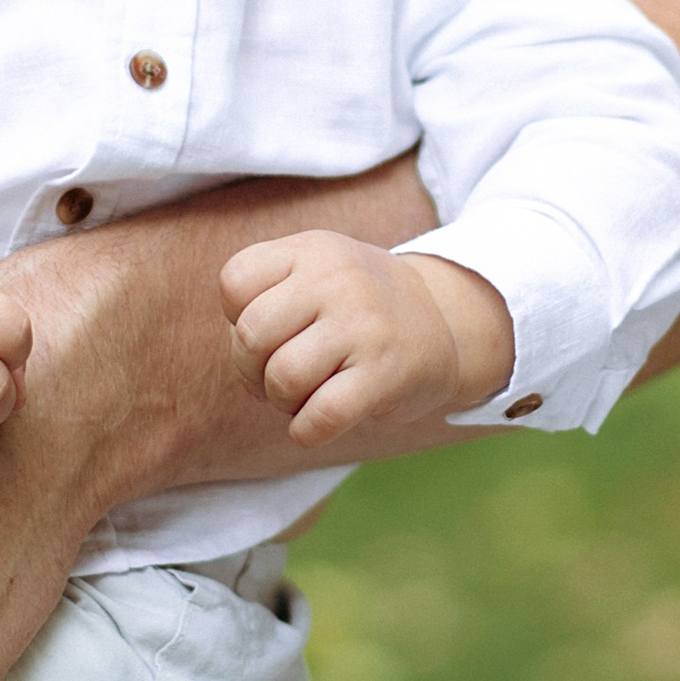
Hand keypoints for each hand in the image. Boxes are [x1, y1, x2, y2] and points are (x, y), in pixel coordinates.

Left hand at [220, 235, 514, 446]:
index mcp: (314, 249)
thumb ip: (265, 294)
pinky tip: (316, 422)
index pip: (234, 281)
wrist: (445, 322)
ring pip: (281, 379)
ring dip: (282, 401)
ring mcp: (365, 326)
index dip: (236, 317)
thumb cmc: (356, 307)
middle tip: (277, 375)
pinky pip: (320, 417)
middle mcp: (339, 279)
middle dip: (250, 369)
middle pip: (250, 335)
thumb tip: (241, 351)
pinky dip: (305, 430)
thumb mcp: (316, 271)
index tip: (271, 330)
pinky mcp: (385, 374)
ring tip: (304, 394)